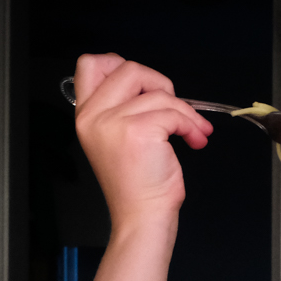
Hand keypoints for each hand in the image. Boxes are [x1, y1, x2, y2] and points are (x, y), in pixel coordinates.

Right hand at [69, 53, 213, 227]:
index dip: (118, 63)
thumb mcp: (118, 139)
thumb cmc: (137, 185)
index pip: (90, 65)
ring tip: (193, 132)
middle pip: (128, 68)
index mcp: (86, 116)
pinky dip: (191, 125)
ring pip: (159, 93)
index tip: (144, 83)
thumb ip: (122, 108)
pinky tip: (194, 140)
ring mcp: (113, 122)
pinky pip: (174, 112)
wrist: (142, 217)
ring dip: (185, 112)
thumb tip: (151, 85)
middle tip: (174, 108)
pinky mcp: (138, 131)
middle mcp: (93, 116)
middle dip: (160, 83)